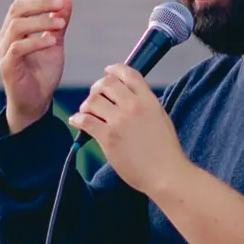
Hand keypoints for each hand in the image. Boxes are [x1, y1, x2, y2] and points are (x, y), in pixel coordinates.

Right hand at [0, 0, 71, 133]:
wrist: (36, 102)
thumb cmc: (43, 73)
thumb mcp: (54, 44)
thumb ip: (58, 23)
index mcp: (13, 31)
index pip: (19, 5)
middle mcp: (5, 38)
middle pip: (16, 11)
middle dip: (39, 5)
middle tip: (60, 5)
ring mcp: (4, 52)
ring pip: (16, 27)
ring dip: (41, 22)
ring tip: (61, 24)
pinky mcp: (7, 67)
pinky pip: (18, 48)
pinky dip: (37, 42)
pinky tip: (53, 41)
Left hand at [68, 65, 186, 196]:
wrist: (166, 174)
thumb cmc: (166, 151)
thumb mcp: (161, 118)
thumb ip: (146, 104)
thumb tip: (129, 97)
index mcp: (149, 100)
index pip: (128, 74)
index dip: (115, 70)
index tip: (108, 72)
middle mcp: (133, 106)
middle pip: (107, 84)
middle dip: (98, 87)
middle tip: (95, 96)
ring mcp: (120, 121)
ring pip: (93, 100)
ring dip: (87, 104)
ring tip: (87, 111)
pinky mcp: (108, 138)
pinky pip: (85, 121)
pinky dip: (77, 119)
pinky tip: (77, 121)